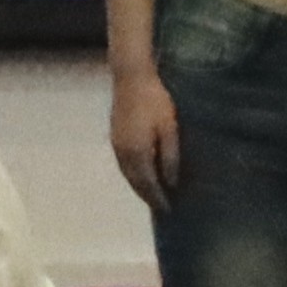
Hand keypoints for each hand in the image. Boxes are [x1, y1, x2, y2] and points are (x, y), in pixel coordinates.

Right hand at [104, 65, 182, 210]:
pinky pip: (123, 164)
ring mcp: (116, 144)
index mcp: (137, 153)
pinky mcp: (115, 135)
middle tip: (160, 207)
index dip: (158, 198)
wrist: (131, 77)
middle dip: (147, 196)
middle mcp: (123, 153)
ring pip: (127, 174)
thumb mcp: (169, 129)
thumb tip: (171, 182)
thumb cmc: (155, 101)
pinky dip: (132, 174)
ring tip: (151, 195)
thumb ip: (170, 157)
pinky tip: (140, 173)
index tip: (169, 210)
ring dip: (138, 186)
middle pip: (135, 182)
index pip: (148, 184)